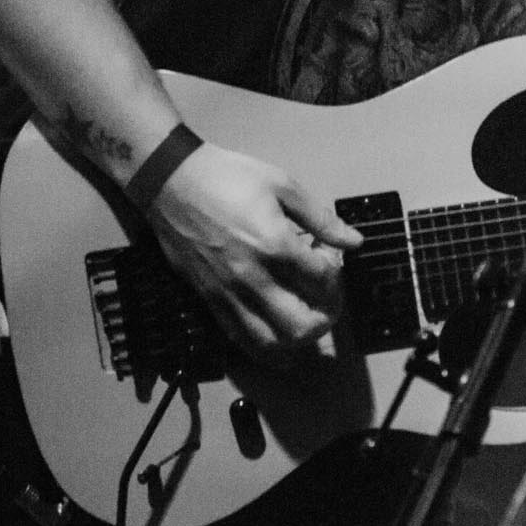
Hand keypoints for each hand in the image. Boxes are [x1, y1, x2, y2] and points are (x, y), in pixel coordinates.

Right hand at [147, 144, 364, 360]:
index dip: (336, 271)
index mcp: (275, 244)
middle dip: (326, 315)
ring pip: (273, 343)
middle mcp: (253, 277)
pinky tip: (279, 338)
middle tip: (327, 296)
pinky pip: (241, 340)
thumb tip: (354, 241)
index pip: (323, 279)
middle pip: (303, 324)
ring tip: (306, 319)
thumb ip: (321, 218)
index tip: (328, 256)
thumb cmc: (228, 177)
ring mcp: (229, 294)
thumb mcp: (281, 185)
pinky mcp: (210, 301)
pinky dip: (267, 348)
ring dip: (299, 339)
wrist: (171, 181)